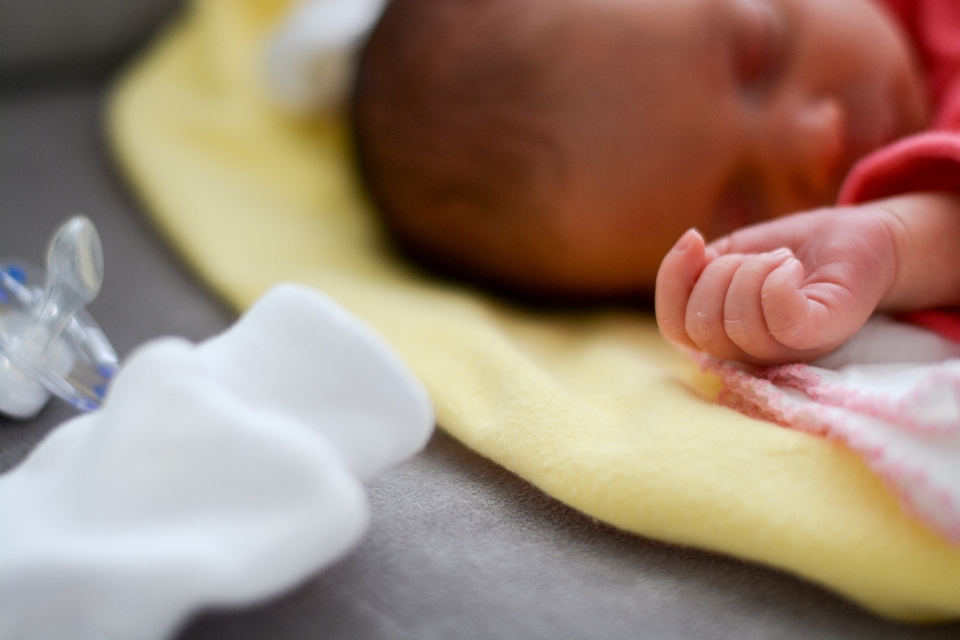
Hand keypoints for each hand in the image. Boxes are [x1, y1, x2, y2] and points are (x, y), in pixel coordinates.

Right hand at [655, 207, 897, 363]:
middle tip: (757, 256)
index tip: (695, 238)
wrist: (862, 239)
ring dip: (754, 269)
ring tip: (783, 260)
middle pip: (701, 326)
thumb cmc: (797, 250)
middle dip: (719, 273)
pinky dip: (777, 280)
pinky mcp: (822, 335)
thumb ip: (701, 267)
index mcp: (724, 336)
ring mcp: (788, 350)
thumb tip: (687, 249)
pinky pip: (780, 317)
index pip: (674, 327)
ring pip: (738, 323)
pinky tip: (792, 266)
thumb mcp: (735, 253)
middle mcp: (752, 353)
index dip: (671, 281)